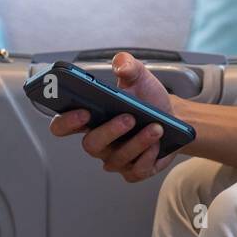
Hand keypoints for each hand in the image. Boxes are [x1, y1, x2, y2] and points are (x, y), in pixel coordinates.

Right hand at [49, 51, 179, 182]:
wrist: (174, 116)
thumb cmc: (148, 99)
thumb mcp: (139, 77)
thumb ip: (128, 65)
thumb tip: (120, 64)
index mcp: (90, 119)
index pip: (62, 125)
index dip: (66, 121)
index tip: (82, 111)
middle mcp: (99, 141)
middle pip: (90, 145)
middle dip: (109, 131)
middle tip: (129, 117)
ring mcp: (115, 158)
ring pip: (117, 159)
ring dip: (137, 142)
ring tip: (156, 127)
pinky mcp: (134, 170)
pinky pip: (135, 171)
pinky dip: (148, 158)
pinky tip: (157, 145)